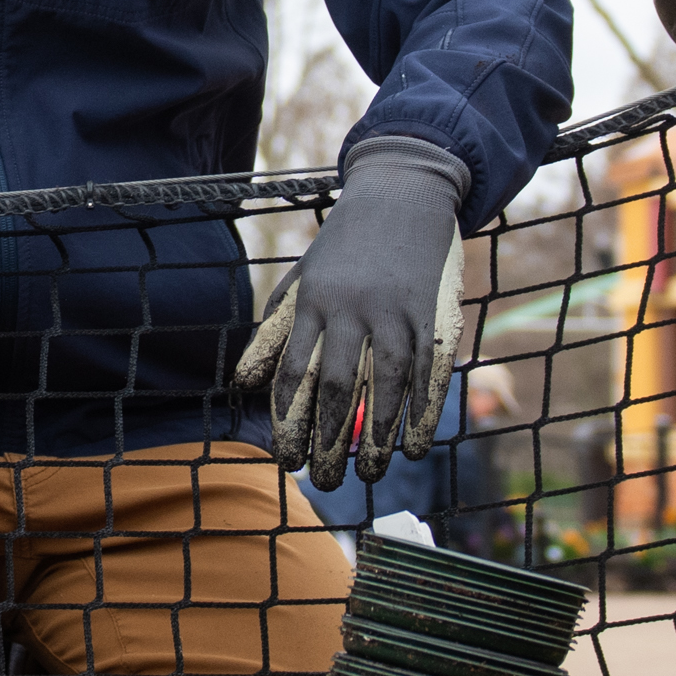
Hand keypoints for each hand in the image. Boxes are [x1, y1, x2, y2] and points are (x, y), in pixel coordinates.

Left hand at [238, 137, 467, 484]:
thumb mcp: (301, 281)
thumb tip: (241, 388)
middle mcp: (353, 308)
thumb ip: (274, 334)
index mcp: (314, 302)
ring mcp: (397, 310)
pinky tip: (412, 445)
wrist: (403, 193)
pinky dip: (423, 413)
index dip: (289, 423)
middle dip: (327, 440)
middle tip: (323, 482)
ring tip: (367, 475)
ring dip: (375, 436)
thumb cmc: (345, 248)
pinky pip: (429, 372)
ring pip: (386, 384)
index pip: (295, 374)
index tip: (285, 461)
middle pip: (337, 386)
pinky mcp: (435, 312)